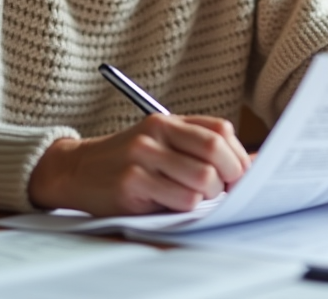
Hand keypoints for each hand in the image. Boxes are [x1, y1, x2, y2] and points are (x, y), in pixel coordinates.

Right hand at [28, 114, 250, 215]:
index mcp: (167, 121)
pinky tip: (174, 204)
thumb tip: (251, 163)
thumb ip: (199, 150)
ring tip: (197, 198)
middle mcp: (156, 133)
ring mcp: (143, 156)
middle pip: (215, 150)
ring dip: (209, 195)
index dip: (238, 154)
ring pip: (202, 177)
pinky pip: (180, 198)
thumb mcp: (162, 146)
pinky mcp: (132, 182)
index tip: (242, 173)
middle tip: (224, 190)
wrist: (75, 170)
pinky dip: (187, 206)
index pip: (220, 129)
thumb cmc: (126, 162)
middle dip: (230, 176)